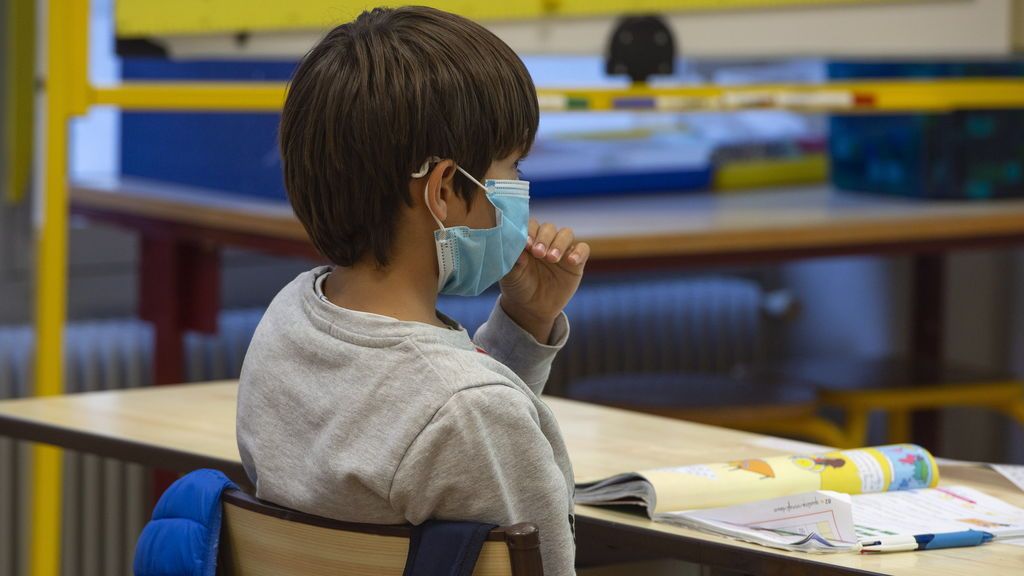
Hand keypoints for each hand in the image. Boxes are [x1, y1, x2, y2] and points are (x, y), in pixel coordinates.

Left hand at [499, 218, 589, 343]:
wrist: (532, 308)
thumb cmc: (518, 287)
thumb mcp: (511, 276)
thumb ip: (513, 262)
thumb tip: (518, 251)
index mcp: (528, 239)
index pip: (531, 226)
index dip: (529, 231)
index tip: (526, 244)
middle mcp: (546, 241)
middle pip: (549, 228)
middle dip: (544, 238)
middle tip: (538, 253)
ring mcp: (562, 250)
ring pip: (566, 234)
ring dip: (559, 243)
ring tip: (552, 258)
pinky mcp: (576, 262)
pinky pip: (583, 249)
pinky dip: (579, 252)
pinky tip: (571, 261)